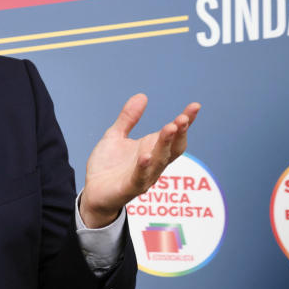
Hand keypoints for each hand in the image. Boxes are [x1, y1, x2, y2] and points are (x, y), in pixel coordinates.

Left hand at [80, 94, 200, 227]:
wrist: (93, 192)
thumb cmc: (108, 166)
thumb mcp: (115, 136)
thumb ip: (128, 118)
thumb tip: (142, 96)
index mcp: (152, 149)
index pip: (174, 135)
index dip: (186, 122)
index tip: (195, 106)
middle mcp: (153, 162)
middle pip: (172, 148)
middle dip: (179, 133)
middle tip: (182, 118)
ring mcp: (144, 176)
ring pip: (159, 161)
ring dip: (165, 145)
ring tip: (170, 128)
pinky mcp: (130, 187)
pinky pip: (140, 177)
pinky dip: (144, 167)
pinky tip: (146, 155)